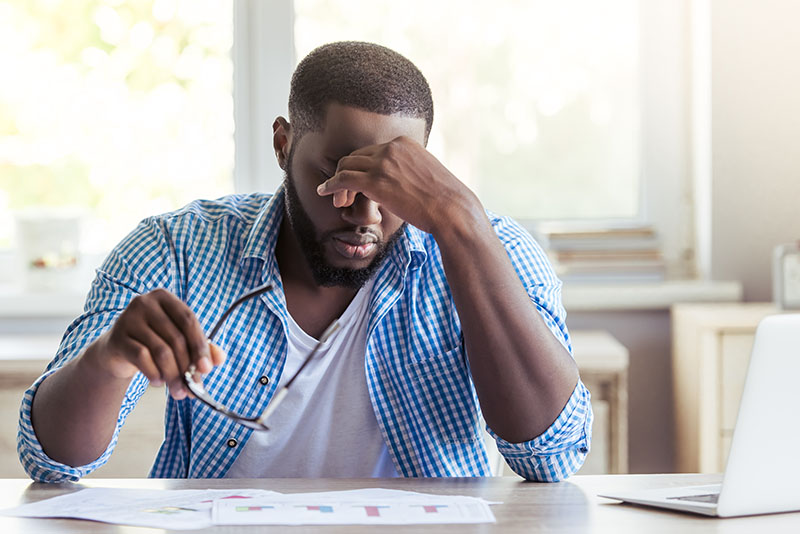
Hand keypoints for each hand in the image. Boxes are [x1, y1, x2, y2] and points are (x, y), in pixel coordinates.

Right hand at [87, 289, 224, 398]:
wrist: (117, 350)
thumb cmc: (154, 341)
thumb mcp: (178, 340)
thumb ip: (200, 347)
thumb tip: (219, 359)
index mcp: (164, 298)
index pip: (188, 320)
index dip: (200, 345)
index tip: (207, 369)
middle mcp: (145, 302)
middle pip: (176, 338)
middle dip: (186, 367)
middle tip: (191, 388)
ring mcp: (128, 318)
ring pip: (161, 351)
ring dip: (173, 375)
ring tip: (177, 390)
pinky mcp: (117, 337)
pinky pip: (142, 358)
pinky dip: (154, 374)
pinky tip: (158, 382)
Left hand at [316, 136, 481, 234]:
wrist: (451, 209)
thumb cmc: (444, 199)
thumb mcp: (426, 174)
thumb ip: (409, 170)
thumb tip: (402, 182)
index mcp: (404, 143)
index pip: (372, 150)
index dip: (361, 167)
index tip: (358, 182)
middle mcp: (391, 147)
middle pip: (356, 155)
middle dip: (346, 173)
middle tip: (344, 193)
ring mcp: (382, 163)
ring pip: (346, 165)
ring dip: (337, 182)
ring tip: (336, 198)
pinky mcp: (375, 181)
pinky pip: (343, 179)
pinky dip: (330, 185)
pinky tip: (324, 193)